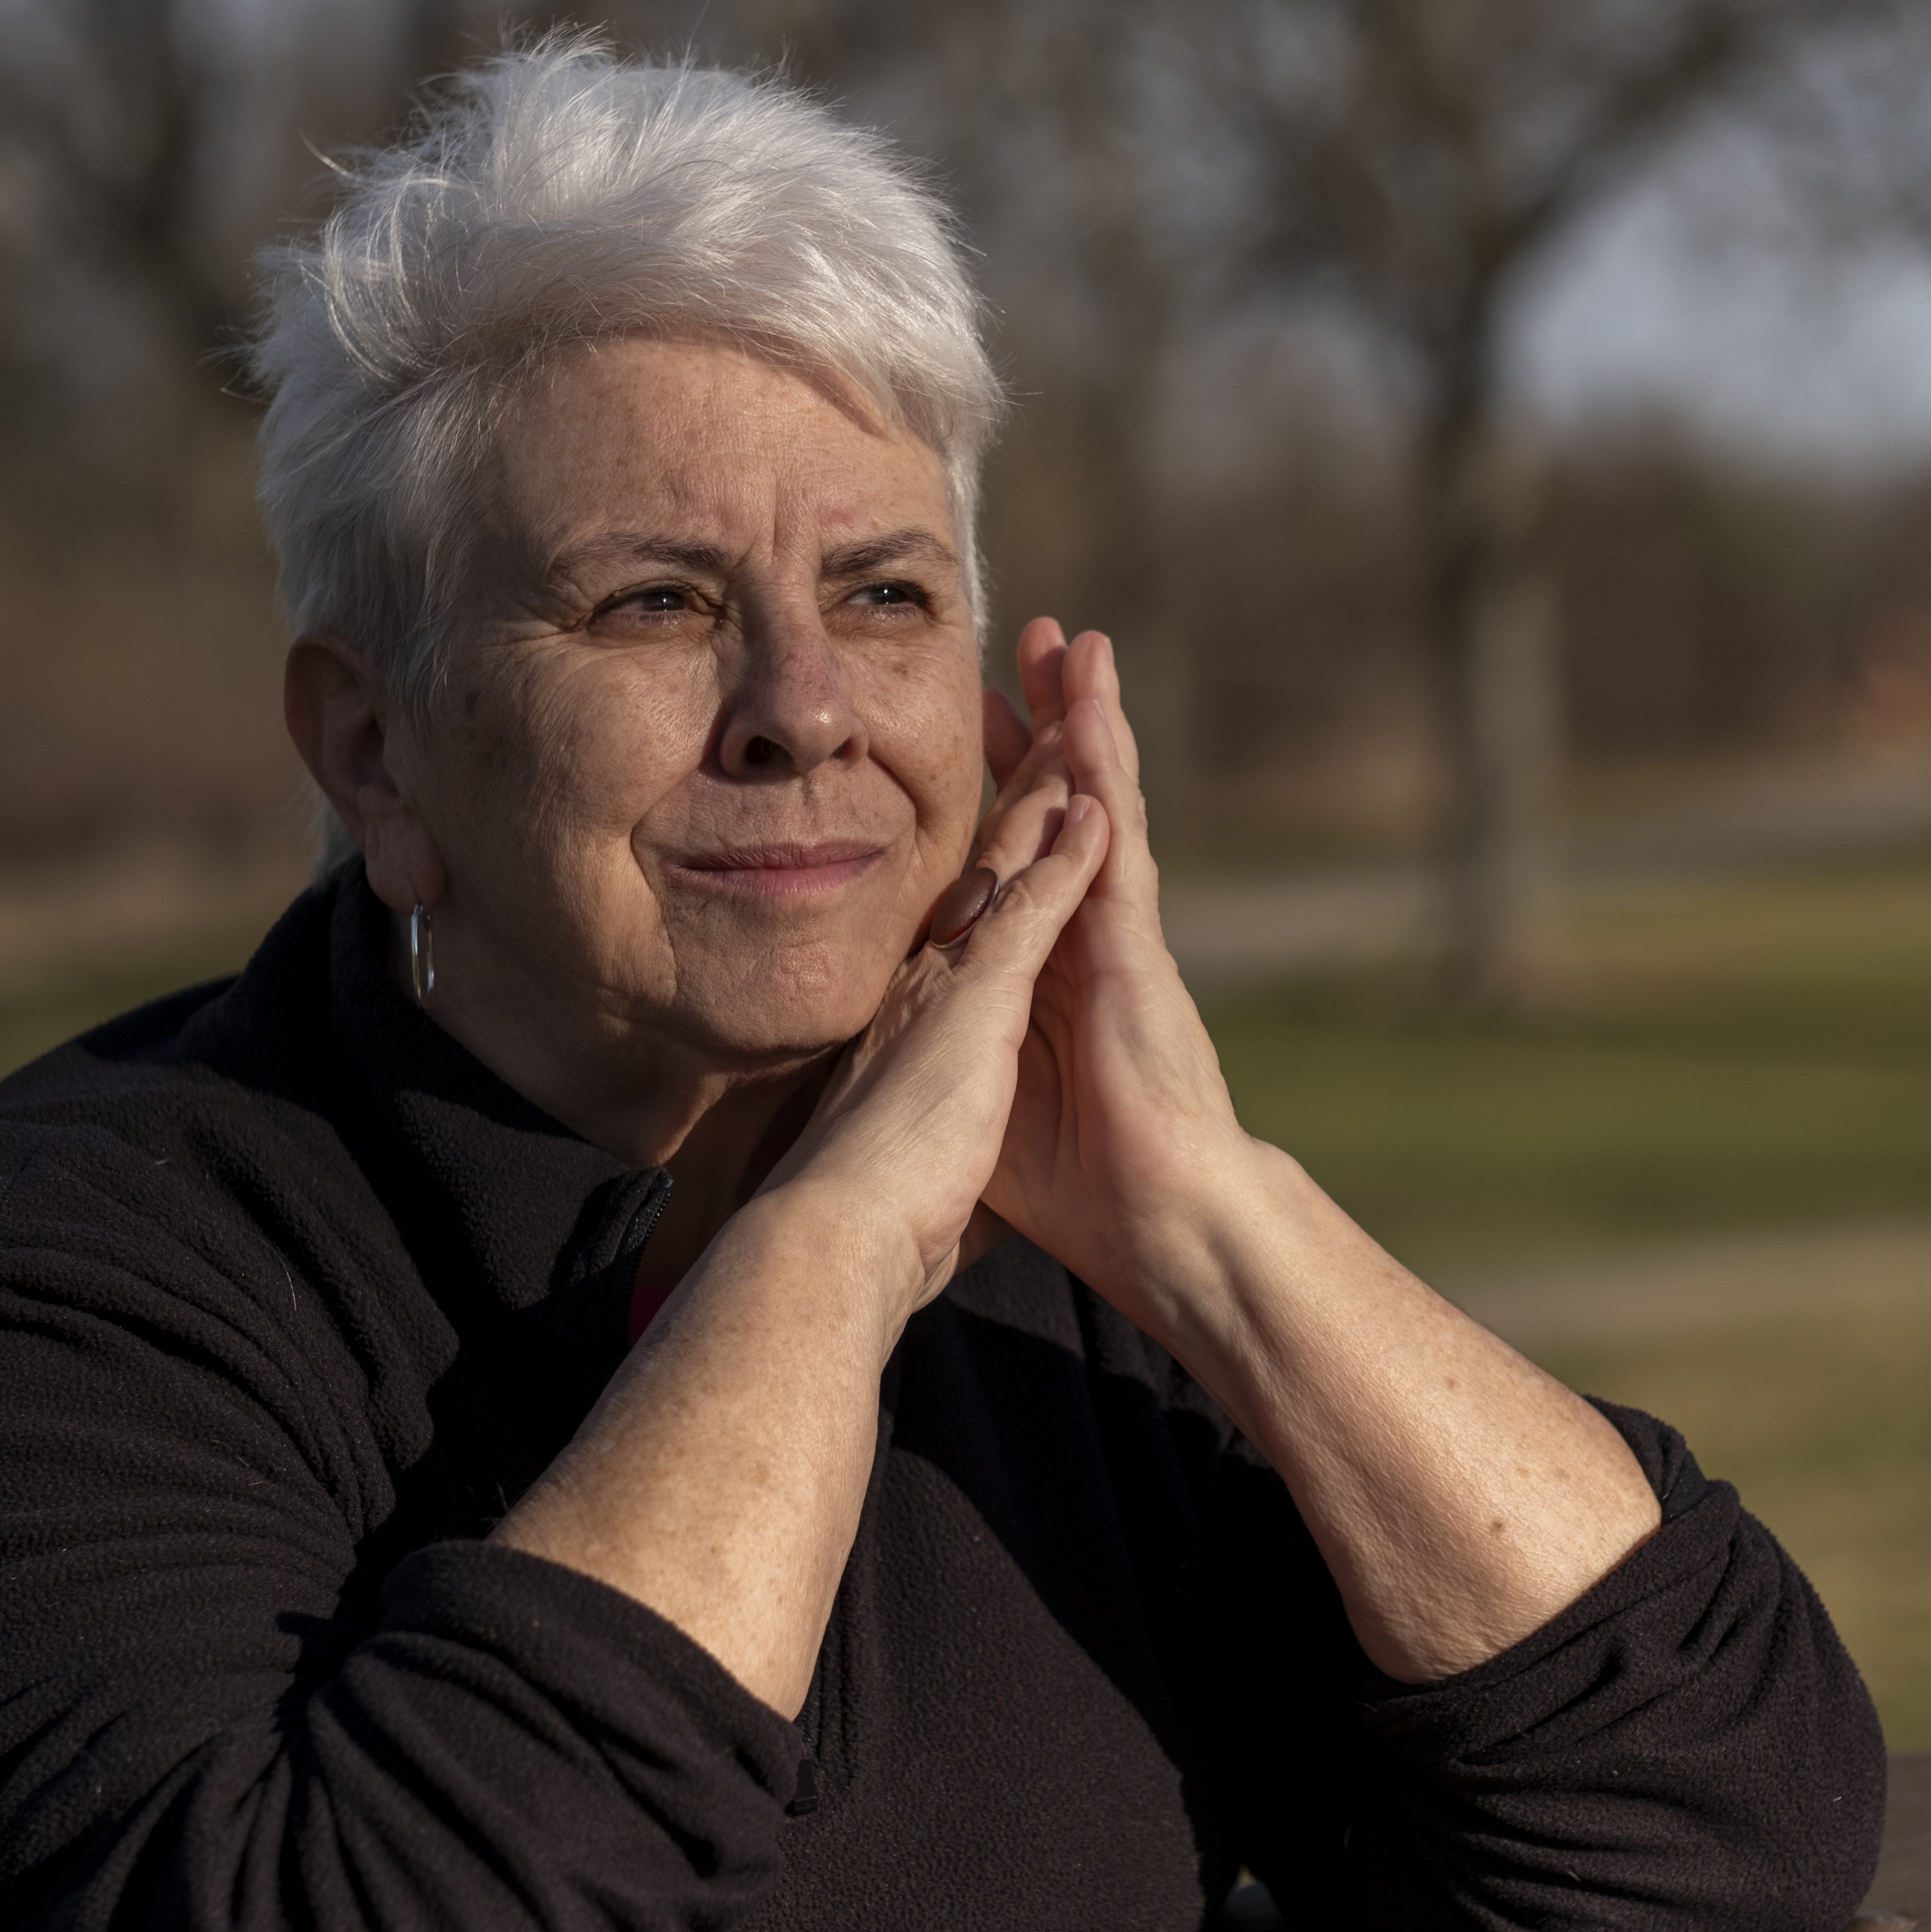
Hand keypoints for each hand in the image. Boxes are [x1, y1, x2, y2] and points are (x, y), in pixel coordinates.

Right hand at [758, 764, 1109, 1315]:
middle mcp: (928, 978)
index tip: (1007, 788)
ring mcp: (950, 981)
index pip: (968, 908)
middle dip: (1012, 781)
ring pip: (1007, 863)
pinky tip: (1092, 803)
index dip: (993, 845)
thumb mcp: (905, 1136)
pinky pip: (1030, 910)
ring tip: (1073, 713)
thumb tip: (908, 1118)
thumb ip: (910, 1104)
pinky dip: (1062, 857)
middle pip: (984, 860)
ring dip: (1044, 787)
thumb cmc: (873, 1207)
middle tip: (1016, 697)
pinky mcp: (976, 1001)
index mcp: (920, 1010)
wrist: (838, 1234)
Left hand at [966, 621, 1256, 1313]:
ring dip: (1087, 722)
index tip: (981, 724)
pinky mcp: (1132, 949)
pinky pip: (1114, 844)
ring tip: (1080, 644)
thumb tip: (894, 1043)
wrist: (1144, 1211)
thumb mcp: (977, 1091)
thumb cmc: (1061, 1176)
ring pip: (1096, 806)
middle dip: (1047, 725)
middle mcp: (1074, 941)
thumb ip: (951, 1045)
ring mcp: (1112, 939)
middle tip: (1037, 641)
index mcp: (1029, 972)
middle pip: (1057, 808)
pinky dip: (1105, 782)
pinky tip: (1096, 723)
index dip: (1000, 789)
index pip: (1010, 857)